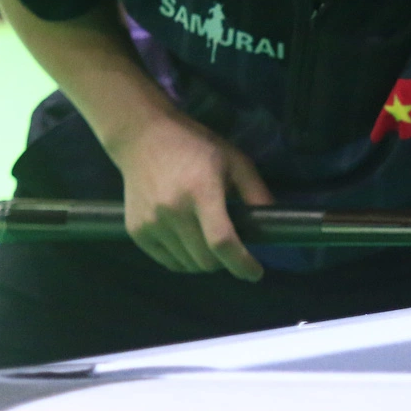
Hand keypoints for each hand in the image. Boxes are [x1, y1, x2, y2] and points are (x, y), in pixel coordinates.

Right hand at [111, 109, 271, 278]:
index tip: (256, 272)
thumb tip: (274, 223)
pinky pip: (167, 262)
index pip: (222, 241)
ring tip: (208, 241)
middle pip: (206, 260)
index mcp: (201, 191)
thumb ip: (256, 192)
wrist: (142, 137)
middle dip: (226, 262)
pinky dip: (183, 261)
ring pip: (187, 265)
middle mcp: (173, 210)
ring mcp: (151, 223)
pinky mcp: (136, 231)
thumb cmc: (194, 146)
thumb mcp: (233, 160)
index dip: (242, 263)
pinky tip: (189, 243)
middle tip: (231, 249)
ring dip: (204, 262)